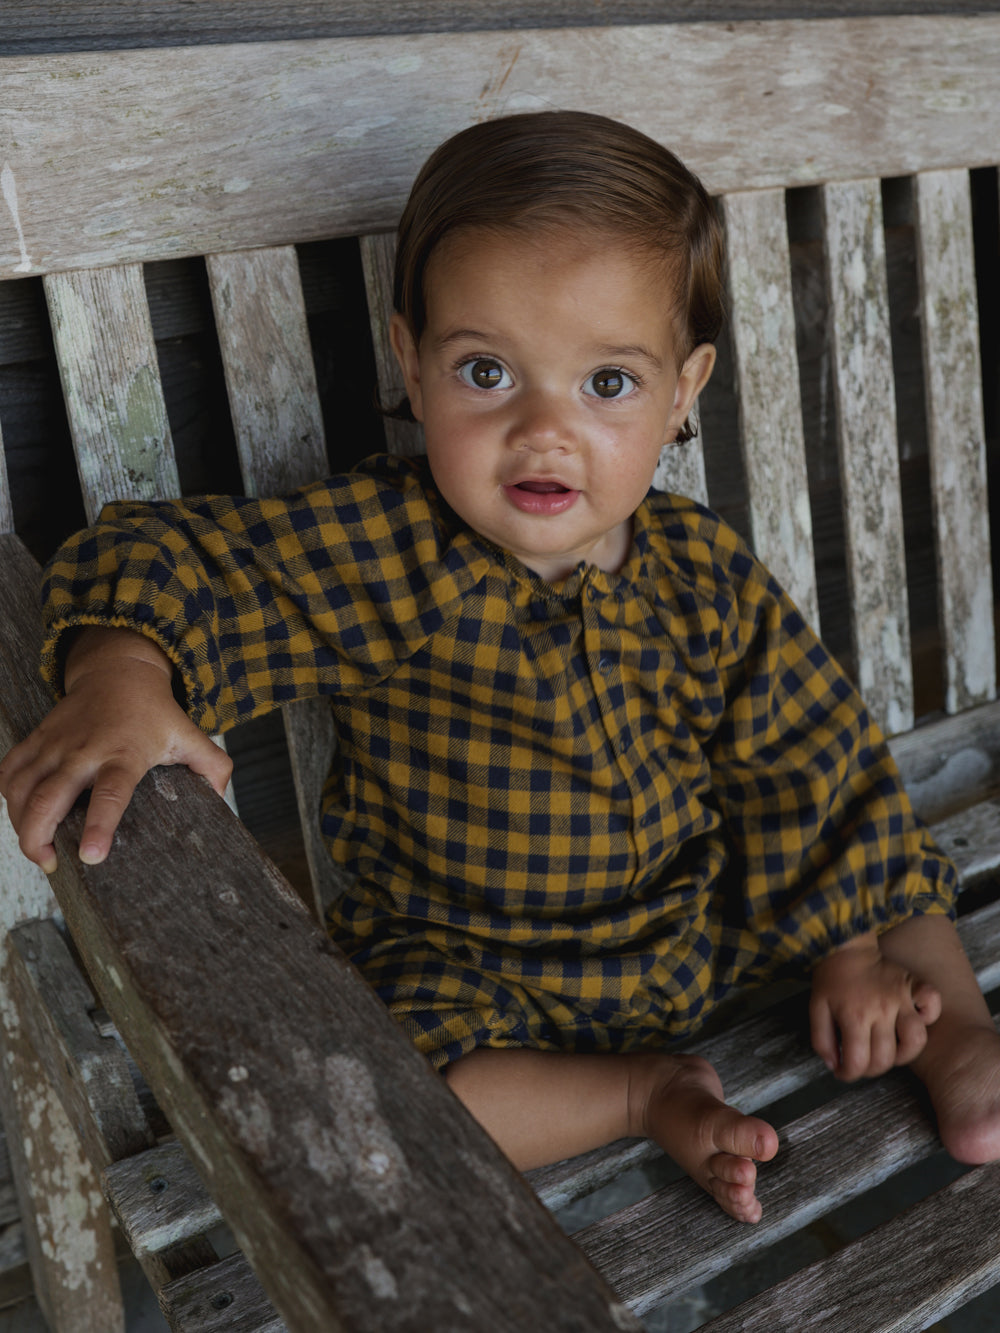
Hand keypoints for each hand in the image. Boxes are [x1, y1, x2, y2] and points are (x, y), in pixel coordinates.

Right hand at [0, 627, 231, 872]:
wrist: (118, 670)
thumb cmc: (154, 711)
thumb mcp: (189, 735)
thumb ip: (212, 766)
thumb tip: (220, 796)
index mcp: (124, 755)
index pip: (110, 794)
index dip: (99, 827)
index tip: (90, 856)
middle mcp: (84, 751)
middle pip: (49, 798)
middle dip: (38, 838)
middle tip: (50, 864)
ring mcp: (55, 745)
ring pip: (20, 789)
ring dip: (20, 826)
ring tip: (37, 851)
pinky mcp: (36, 740)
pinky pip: (9, 772)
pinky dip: (7, 798)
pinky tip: (20, 817)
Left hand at [809, 930, 941, 1079]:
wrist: (844, 946)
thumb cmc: (831, 979)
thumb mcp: (815, 1009)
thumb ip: (821, 1041)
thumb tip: (835, 1065)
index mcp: (854, 1016)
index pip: (858, 1061)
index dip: (849, 1074)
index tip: (844, 1071)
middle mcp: (881, 1009)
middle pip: (887, 1058)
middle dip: (872, 1068)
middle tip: (863, 1061)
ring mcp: (901, 997)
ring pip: (916, 1039)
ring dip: (904, 1054)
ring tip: (890, 1050)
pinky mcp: (913, 984)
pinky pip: (933, 1002)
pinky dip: (930, 1015)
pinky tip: (915, 1019)